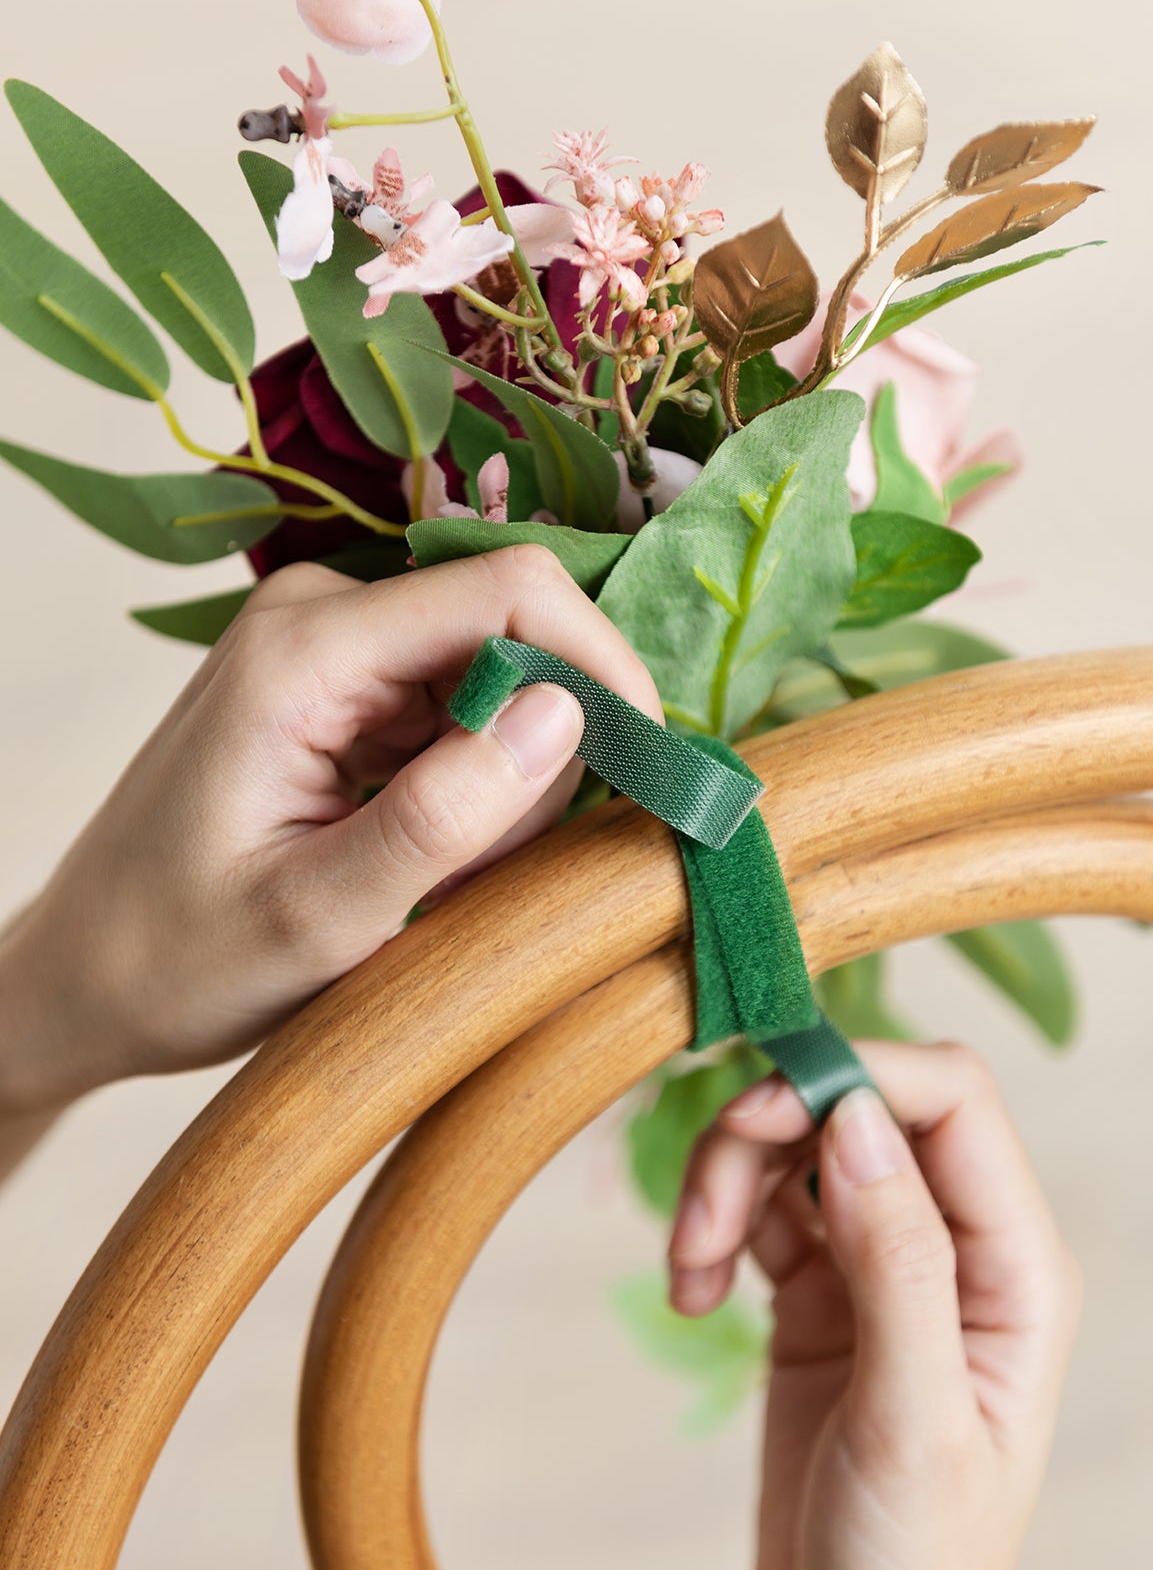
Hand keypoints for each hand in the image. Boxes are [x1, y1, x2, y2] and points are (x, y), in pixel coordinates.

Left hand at [0, 548, 659, 1141]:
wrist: (87, 978)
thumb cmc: (180, 962)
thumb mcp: (316, 921)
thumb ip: (443, 821)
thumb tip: (573, 716)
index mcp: (304, 649)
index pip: (510, 591)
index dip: (604, 666)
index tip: (647, 769)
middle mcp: (320, 617)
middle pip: (514, 633)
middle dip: (548, 750)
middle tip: (496, 872)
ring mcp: (331, 648)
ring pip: (497, 678)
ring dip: (509, 783)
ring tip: (445, 884)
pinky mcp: (343, 689)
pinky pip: (460, 710)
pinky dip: (477, 789)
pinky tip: (427, 864)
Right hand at [666, 1042, 1081, 1569]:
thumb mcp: (911, 1423)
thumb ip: (897, 1260)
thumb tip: (858, 1117)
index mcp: (1017, 1271)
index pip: (950, 1101)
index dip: (853, 1077)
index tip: (757, 1111)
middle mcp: (956, 1254)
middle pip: (859, 1111)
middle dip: (767, 1134)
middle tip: (702, 1216)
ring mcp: (882, 1273)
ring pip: (798, 1151)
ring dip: (726, 1185)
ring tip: (688, 1272)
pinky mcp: (819, 1301)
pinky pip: (761, 1211)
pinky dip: (713, 1229)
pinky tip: (691, 1292)